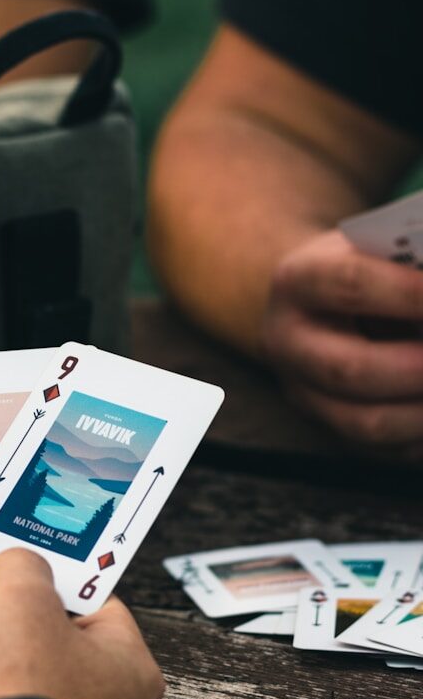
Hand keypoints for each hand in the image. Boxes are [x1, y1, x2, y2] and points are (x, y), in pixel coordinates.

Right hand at [262, 228, 422, 449]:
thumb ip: (417, 263)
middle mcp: (288, 344)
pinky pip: (388, 452)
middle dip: (421, 368)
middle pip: (351, 370)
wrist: (318, 304)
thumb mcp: (378, 246)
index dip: (412, 292)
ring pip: (367, 424)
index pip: (352, 284)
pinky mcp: (331, 431)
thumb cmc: (365, 265)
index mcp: (297, 282)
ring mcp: (305, 395)